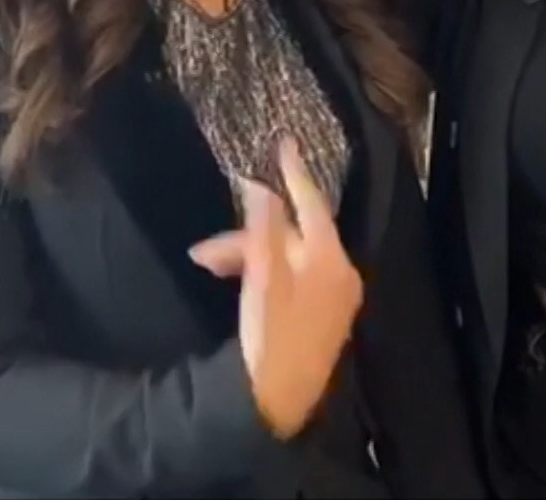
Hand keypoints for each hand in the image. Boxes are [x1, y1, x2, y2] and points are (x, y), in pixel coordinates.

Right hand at [190, 141, 362, 439]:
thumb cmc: (271, 337)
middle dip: (248, 235)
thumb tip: (260, 187)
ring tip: (207, 265)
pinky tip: (235, 280)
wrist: (277, 402)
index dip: (294, 173)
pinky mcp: (319, 317)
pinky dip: (261, 273)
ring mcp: (332, 297)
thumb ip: (264, 229)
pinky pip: (291, 277)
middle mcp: (340, 273)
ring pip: (286, 258)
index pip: (312, 204)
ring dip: (247, 256)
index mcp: (331, 259)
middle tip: (204, 252)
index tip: (284, 143)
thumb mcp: (263, 277)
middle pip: (292, 235)